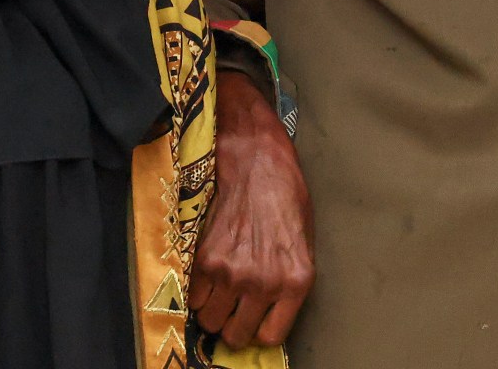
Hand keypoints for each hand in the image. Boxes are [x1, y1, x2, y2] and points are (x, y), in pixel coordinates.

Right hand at [194, 68, 313, 347]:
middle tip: (237, 307)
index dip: (261, 330)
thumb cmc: (288, 198)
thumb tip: (272, 313)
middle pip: (237, 334)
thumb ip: (290, 280)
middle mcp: (265, 282)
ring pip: (210, 320)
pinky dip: (198, 291)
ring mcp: (233, 274)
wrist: (258, 162)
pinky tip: (211, 272)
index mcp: (297, 280)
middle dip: (235, 324)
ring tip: (223, 288)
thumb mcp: (305, 241)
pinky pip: (193, 298)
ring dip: (214, 309)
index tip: (257, 320)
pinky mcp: (205, 261)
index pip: (271, 336)